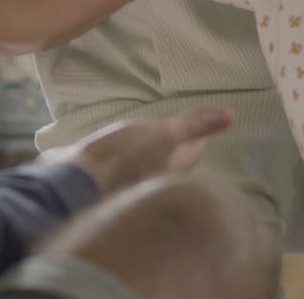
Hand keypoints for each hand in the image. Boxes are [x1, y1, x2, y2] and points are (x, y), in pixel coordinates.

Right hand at [45, 106, 232, 194]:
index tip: (204, 140)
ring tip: (144, 153)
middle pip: (163, 168)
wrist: (72, 187)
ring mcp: (116, 184)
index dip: (197, 145)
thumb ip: (193, 126)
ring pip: (137, 171)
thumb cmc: (122, 162)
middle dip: (171, 159)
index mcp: (164, 171)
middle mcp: (144, 182)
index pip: (188, 156)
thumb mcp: (161, 137)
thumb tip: (230, 116)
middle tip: (179, 147)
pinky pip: (106, 170)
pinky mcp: (90, 180)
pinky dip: (110, 163)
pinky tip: (102, 158)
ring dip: (141, 163)